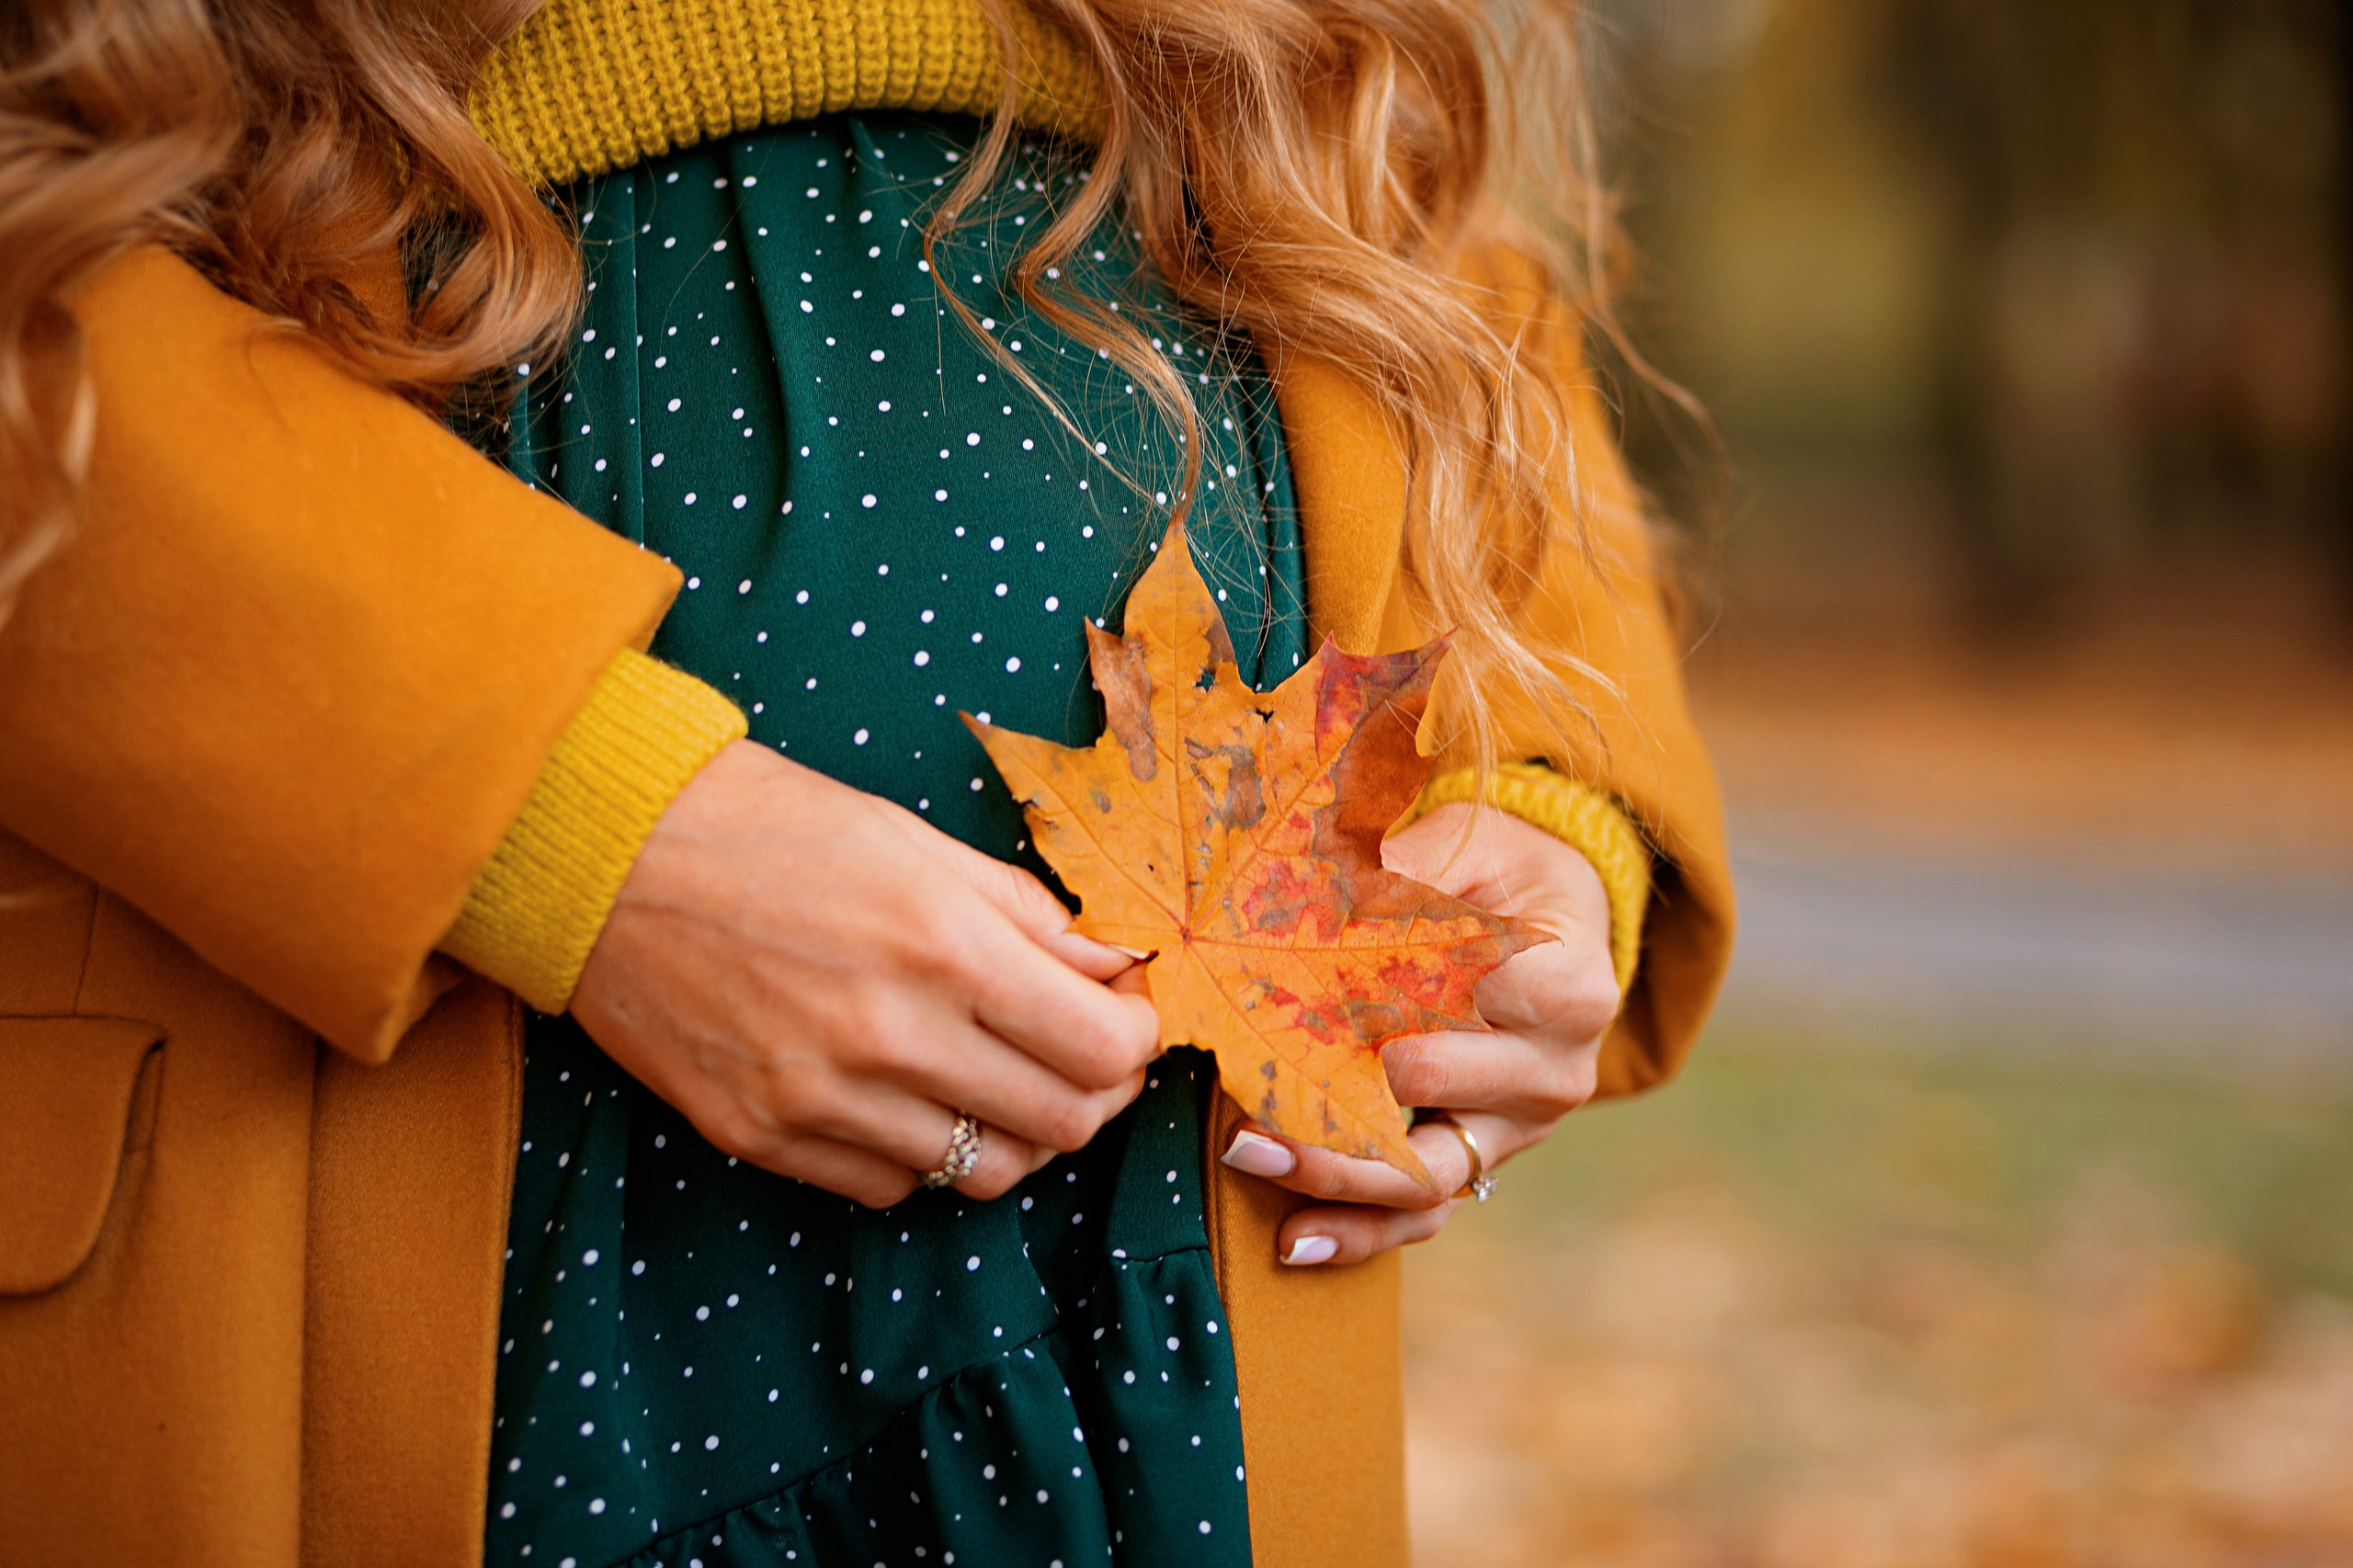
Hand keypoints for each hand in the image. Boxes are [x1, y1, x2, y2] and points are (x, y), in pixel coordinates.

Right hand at [571, 740, 1162, 1208]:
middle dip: (1092, 1093)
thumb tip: (1112, 967)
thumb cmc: (768, 826)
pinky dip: (922, 1154)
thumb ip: (1026, 915)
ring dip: (1011, 1131)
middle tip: (1077, 1053)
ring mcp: (822, 1100)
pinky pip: (892, 1187)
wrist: (606, 854)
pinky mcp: (761, 1138)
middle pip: (1063, 1126)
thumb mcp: (915, 842)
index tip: (1125, 1016)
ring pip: (985, 1174)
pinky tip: (905, 1097)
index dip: (1137, 1039)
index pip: (1105, 1050)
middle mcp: (891, 1035)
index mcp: (945, 946)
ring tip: (991, 1077)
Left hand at [1215, 801, 1621, 1264]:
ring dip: (1330, 1172)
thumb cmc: (1501, 871)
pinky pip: (1425, 1213)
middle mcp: (1557, 1068)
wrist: (1561, 921)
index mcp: (1566, 982)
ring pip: (1424, 1174)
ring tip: (1246, 1154)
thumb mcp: (1462, 843)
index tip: (1281, 989)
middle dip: (1326, 1073)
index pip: (1450, 997)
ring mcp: (1524, 1128)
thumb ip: (1393, 866)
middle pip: (1425, 1084)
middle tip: (1233, 1066)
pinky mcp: (1488, 1161)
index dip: (1362, 992)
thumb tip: (1297, 890)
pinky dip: (1360, 1232)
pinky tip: (1291, 1240)